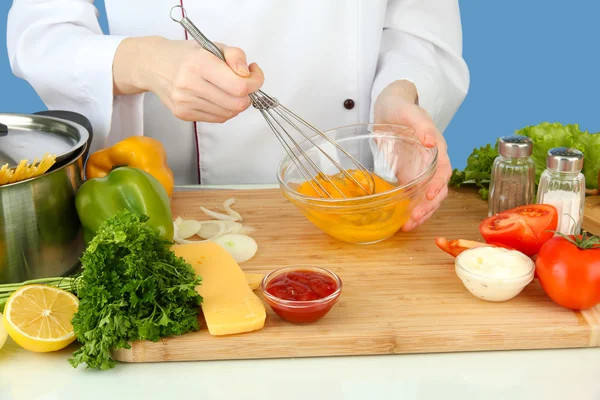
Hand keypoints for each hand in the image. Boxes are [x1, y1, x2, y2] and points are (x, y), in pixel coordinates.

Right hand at [113, 37, 264, 122]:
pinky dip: (224, 109)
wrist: (153, 65)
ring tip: (229, 89)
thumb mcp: (212, 45)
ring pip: (229, 113)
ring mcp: (185, 102)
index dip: (255, 82)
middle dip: (248, 95)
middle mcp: (190, 85)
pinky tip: (218, 96)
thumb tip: (248, 74)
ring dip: (236, 103)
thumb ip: (235, 56)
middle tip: (245, 83)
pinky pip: (217, 118)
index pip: (239, 85)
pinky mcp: (184, 114)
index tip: (254, 74)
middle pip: (237, 104)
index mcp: (199, 63)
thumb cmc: (186, 55)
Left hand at [374, 80, 451, 231]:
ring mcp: (421, 172)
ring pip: (426, 198)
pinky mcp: (409, 177)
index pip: (444, 171)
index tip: (428, 196)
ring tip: (407, 226)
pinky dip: (410, 210)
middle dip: (428, 207)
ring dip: (420, 213)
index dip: (438, 185)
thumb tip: (431, 141)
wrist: (389, 108)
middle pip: (437, 190)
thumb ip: (422, 125)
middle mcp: (432, 163)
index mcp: (437, 149)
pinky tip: (402, 222)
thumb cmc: (402, 108)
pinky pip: (413, 197)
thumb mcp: (410, 112)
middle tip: (413, 219)